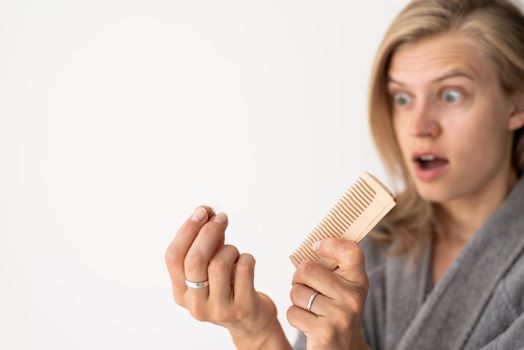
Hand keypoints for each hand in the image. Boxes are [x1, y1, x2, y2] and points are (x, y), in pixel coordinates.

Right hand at [164, 206, 278, 347]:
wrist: (250, 322)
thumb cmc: (228, 286)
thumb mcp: (210, 266)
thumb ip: (205, 241)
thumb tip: (205, 210)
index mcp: (180, 292)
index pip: (173, 256)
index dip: (187, 230)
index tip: (202, 211)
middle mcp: (195, 304)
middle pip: (195, 259)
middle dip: (209, 231)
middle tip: (222, 217)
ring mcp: (218, 309)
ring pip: (220, 264)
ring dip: (230, 249)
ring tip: (235, 253)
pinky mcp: (242, 308)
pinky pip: (244, 269)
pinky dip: (247, 258)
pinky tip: (246, 262)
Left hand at [287, 238, 370, 349]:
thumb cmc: (337, 311)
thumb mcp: (344, 287)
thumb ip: (334, 265)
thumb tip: (314, 243)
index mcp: (358, 280)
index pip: (351, 251)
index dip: (330, 244)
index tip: (317, 247)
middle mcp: (353, 296)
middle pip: (307, 269)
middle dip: (299, 279)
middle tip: (308, 288)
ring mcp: (341, 314)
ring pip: (297, 292)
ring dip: (296, 300)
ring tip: (311, 308)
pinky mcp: (326, 331)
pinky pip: (293, 312)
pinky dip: (295, 317)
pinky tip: (309, 322)